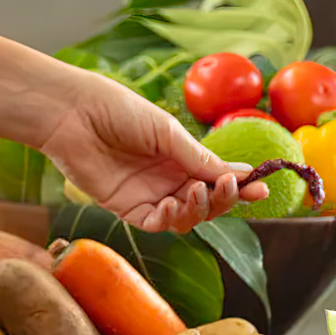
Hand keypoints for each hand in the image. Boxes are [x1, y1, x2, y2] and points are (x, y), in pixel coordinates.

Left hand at [37, 74, 264, 232]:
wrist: (73, 114)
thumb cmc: (118, 111)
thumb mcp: (166, 132)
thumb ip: (199, 158)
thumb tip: (244, 174)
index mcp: (181, 156)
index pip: (217, 178)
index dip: (240, 187)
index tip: (262, 189)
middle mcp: (167, 178)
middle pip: (207, 203)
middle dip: (223, 199)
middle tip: (228, 187)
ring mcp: (147, 193)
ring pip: (186, 217)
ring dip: (199, 210)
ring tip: (197, 191)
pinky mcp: (124, 206)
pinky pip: (156, 223)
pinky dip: (170, 219)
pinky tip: (173, 204)